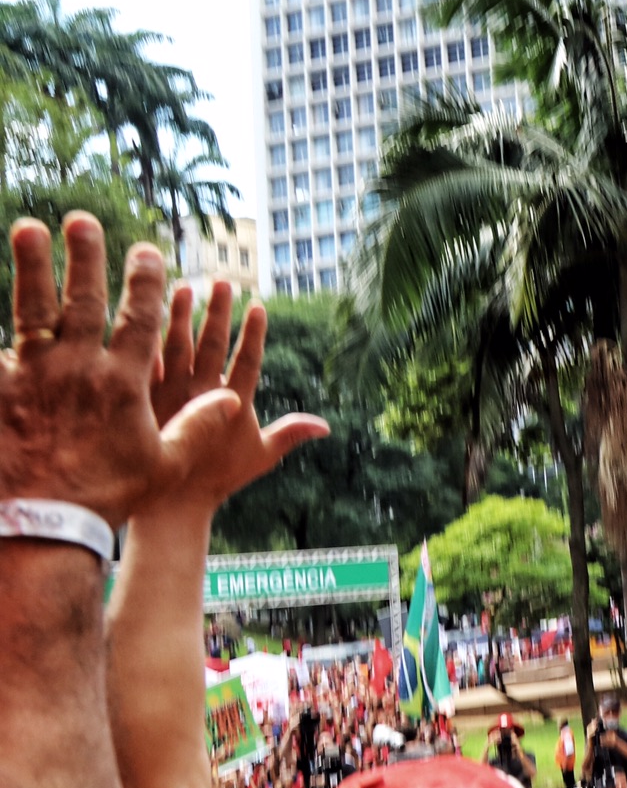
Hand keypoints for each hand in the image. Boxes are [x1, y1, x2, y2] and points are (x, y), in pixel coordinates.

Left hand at [0, 216, 240, 527]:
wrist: (42, 523)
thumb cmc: (107, 496)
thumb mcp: (163, 464)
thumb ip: (196, 426)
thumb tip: (234, 398)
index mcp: (123, 382)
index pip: (139, 318)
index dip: (145, 281)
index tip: (146, 250)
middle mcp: (78, 368)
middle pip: (84, 300)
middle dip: (85, 256)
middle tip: (81, 219)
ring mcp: (32, 375)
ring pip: (33, 310)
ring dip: (34, 266)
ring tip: (30, 227)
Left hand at [139, 292, 327, 519]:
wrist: (169, 505)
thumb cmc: (217, 481)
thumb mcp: (260, 457)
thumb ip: (290, 434)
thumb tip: (326, 425)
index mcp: (232, 404)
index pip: (247, 360)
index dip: (253, 333)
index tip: (257, 305)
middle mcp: (200, 395)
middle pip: (211, 345)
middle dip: (218, 312)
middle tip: (222, 283)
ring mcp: (168, 395)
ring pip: (175, 346)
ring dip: (180, 315)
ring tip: (185, 288)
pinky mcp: (139, 399)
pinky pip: (142, 362)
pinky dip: (144, 338)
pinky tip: (142, 314)